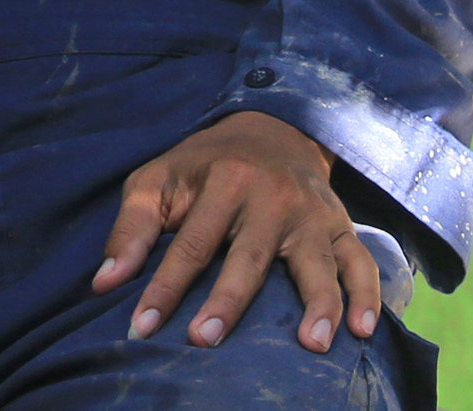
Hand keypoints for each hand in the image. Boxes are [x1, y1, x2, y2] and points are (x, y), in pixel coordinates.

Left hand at [90, 110, 384, 353]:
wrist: (270, 128)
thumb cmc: (203, 166)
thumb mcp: (157, 179)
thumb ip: (131, 228)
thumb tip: (105, 283)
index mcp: (224, 182)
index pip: (189, 244)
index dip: (163, 288)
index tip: (140, 328)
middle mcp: (272, 198)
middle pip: (250, 257)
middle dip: (227, 301)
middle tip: (205, 340)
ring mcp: (311, 214)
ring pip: (317, 262)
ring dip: (320, 303)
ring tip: (313, 343)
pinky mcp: (340, 226)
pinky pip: (360, 262)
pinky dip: (368, 295)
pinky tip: (365, 331)